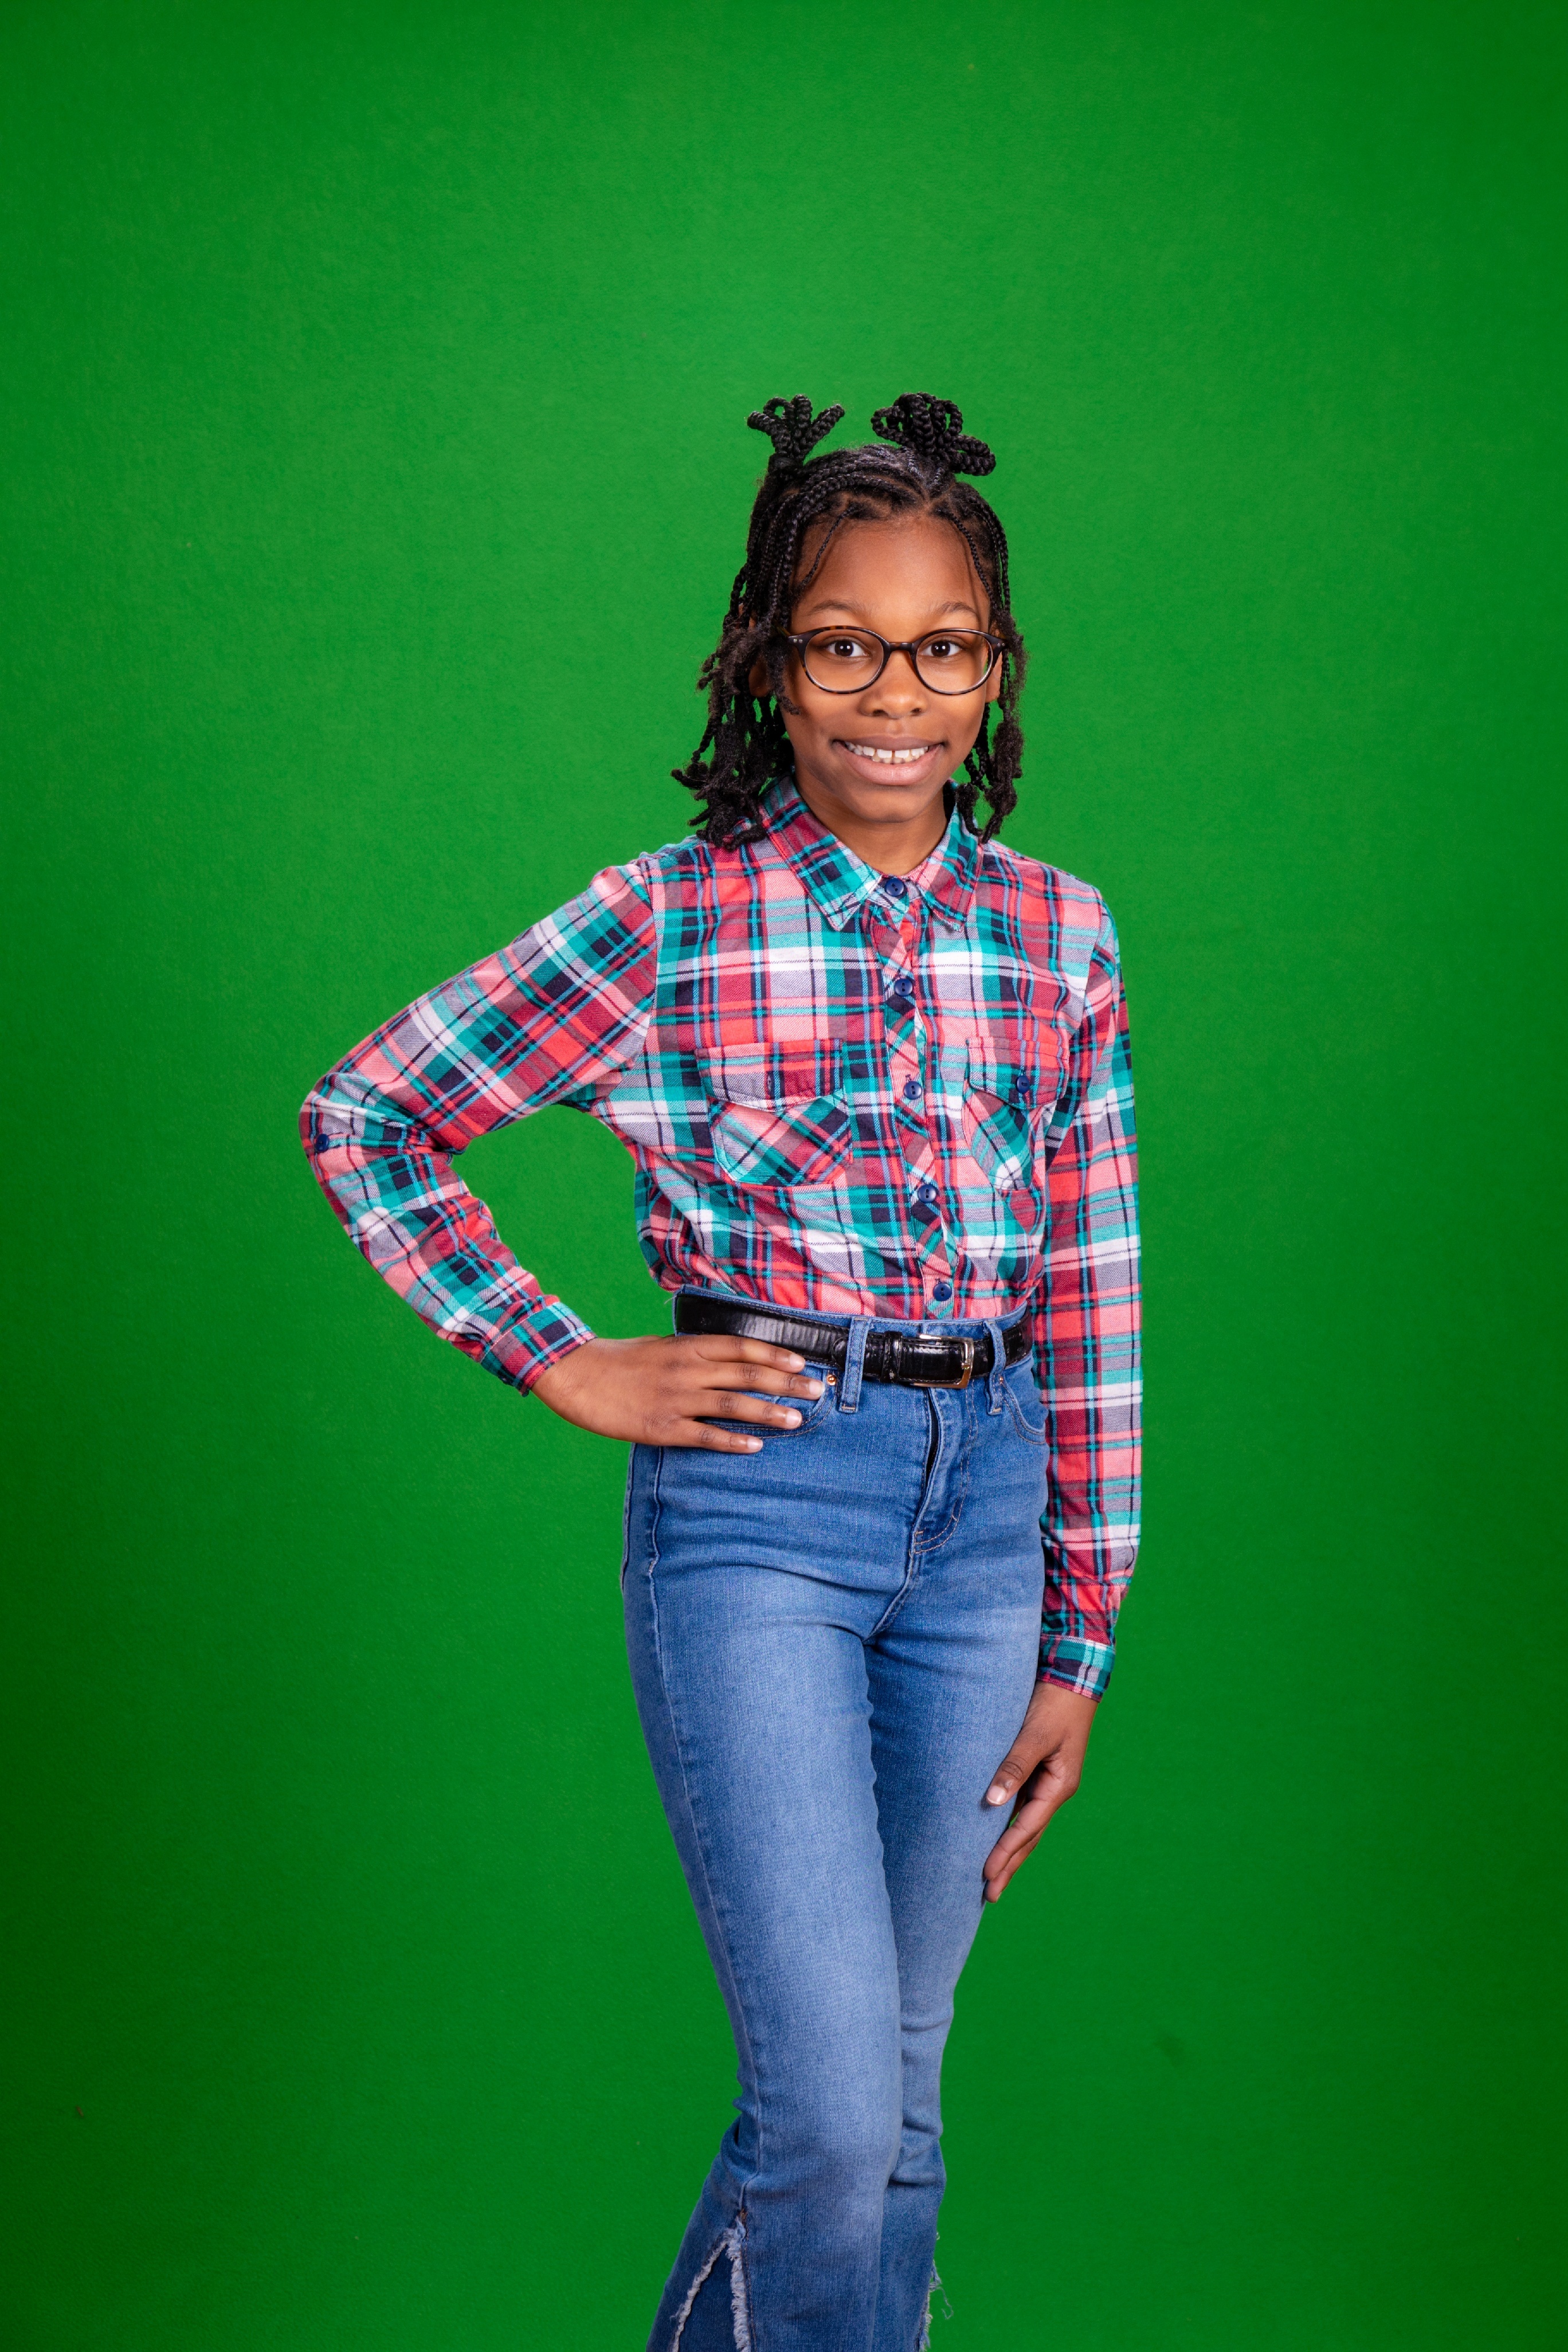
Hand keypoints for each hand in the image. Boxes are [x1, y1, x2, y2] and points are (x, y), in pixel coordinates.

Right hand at [530, 1334, 823, 1448]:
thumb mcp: (661, 1346)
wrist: (576, 1374)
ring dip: (768, 1413)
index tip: (802, 1363)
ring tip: (797, 1421)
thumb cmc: (620, 1361)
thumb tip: (729, 1358)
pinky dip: (732, 1441)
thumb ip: (695, 1353)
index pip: (741, 1347)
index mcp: (687, 1347)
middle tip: (816, 1392)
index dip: (775, 1355)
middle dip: (786, 1384)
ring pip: (732, 1405)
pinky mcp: (661, 1427)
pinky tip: (755, 1446)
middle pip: (746, 1375)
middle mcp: (687, 1370)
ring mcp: (675, 1399)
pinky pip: (704, 1435)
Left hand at [981, 1681, 1098, 1901]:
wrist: (1072, 1676)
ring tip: (992, 1875)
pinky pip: (1022, 1805)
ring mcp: (1048, 1781)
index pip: (1027, 1829)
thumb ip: (1015, 1766)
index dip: (1006, 1854)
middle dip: (1010, 1864)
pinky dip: (1009, 1824)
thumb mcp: (1035, 1734)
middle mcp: (1054, 1789)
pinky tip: (995, 1833)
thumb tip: (993, 1801)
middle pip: (1029, 1836)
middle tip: (989, 1895)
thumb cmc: (1055, 1704)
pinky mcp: (1039, 1770)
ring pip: (1026, 1824)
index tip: (987, 1877)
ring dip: (1010, 1849)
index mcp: (1059, 1786)